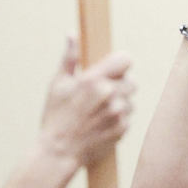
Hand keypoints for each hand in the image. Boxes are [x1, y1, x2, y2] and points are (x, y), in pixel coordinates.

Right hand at [39, 38, 134, 167]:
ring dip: (120, 102)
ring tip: (100, 110)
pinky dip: (120, 118)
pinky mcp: (123, 129)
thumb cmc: (55, 117)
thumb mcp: (58, 85)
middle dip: (120, 84)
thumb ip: (69, 58)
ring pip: (131, 99)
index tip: (112, 69)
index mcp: (93, 80)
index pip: (126, 60)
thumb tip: (72, 34)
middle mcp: (109, 95)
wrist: (59, 153)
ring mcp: (118, 114)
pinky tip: (102, 122)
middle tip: (102, 92)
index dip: (120, 63)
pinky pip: (129, 116)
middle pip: (132, 80)